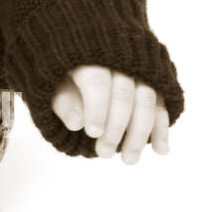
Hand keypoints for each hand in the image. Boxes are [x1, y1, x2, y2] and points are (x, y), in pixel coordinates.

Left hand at [50, 64, 169, 162]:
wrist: (75, 51)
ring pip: (147, 99)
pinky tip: (160, 150)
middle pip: (124, 92)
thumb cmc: (59, 72)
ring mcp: (138, 66)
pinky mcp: (153, 79)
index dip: (97, 107)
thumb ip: (62, 100)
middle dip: (116, 127)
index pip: (97, 80)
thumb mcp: (51, 81)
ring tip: (129, 159)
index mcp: (86, 52)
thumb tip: (76, 124)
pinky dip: (161, 127)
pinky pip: (160, 103)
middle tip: (104, 153)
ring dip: (140, 133)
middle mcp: (116, 56)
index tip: (93, 133)